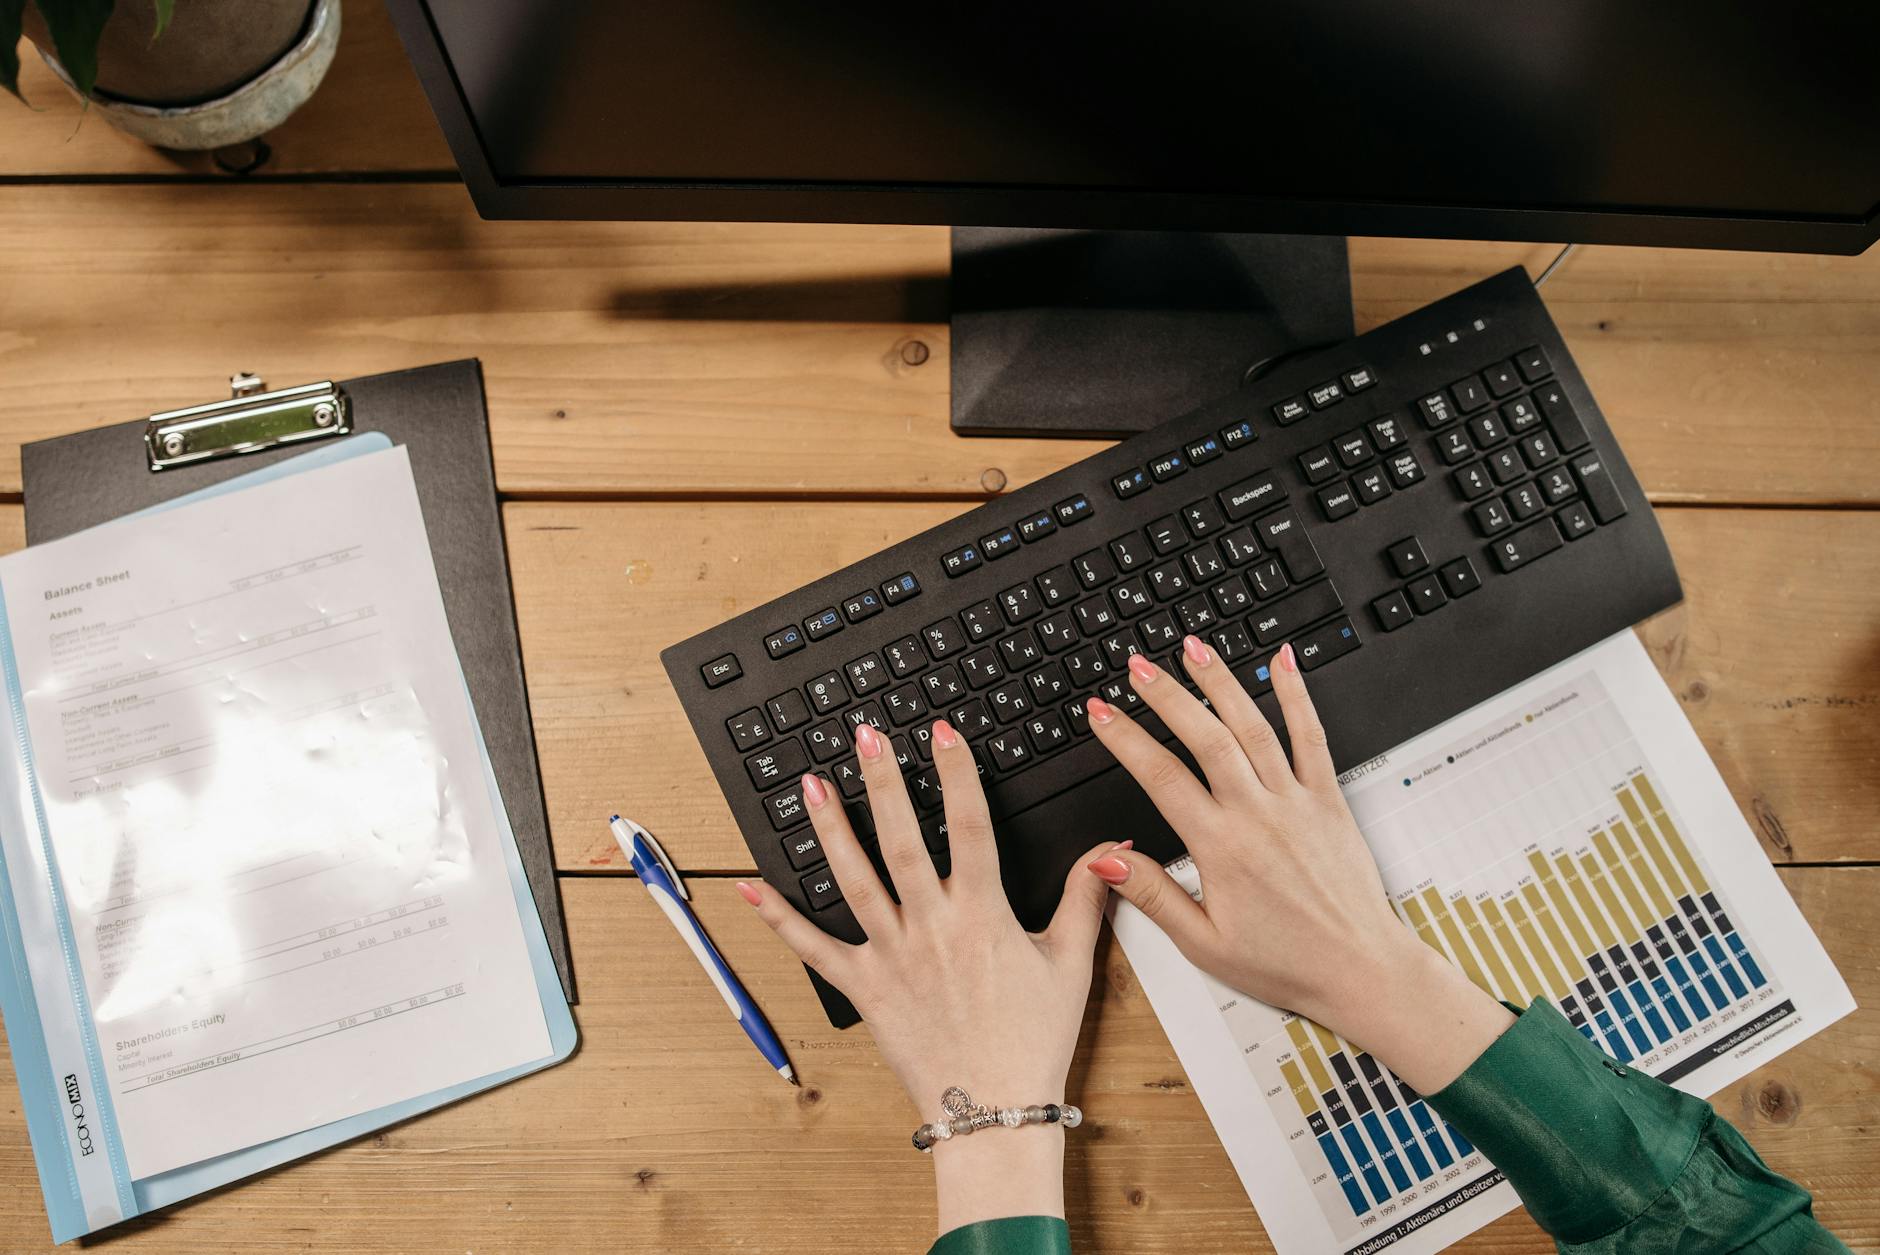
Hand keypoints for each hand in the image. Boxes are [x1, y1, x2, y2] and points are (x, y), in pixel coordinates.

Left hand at [739, 718, 1117, 1232]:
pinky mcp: (863, 988)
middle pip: (902, 840)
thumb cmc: (1032, 1041)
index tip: (942, 733)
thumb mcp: (1071, 963)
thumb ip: (1085, 897)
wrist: (993, 1110)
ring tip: (810, 783)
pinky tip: (749, 886)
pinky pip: (813, 948)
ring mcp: (892, 955)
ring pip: (854, 879)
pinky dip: (778, 918)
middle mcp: (931, 926)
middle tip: (865, 737)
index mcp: (982, 914)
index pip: (971, 826)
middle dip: (882, 783)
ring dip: (830, 828)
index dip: (956, 774)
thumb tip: (1110, 849)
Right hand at [1083, 638, 1513, 1094]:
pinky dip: (1297, 696)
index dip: (1125, 739)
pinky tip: (1282, 661)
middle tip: (1138, 665)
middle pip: (1205, 737)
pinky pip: (1313, 738)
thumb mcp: (1204, 943)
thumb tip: (1107, 862)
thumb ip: (1153, 895)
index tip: (1101, 712)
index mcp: (1221, 849)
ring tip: (1193, 649)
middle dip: (1167, 695)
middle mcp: (1259, 815)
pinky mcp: (1330, 801)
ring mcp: (1297, 803)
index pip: (1161, 778)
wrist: (1361, 971)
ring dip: (1221, 683)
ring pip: (1254, 727)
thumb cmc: (1286, 963)